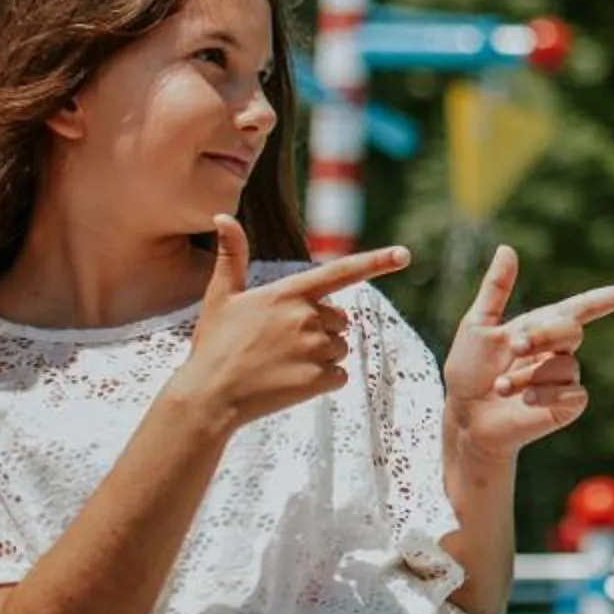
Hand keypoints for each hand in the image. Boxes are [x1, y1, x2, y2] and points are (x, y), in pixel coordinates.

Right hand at [165, 216, 409, 435]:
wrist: (209, 396)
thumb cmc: (214, 345)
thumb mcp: (220, 296)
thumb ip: (231, 256)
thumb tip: (223, 217)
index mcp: (288, 293)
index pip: (341, 272)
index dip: (376, 261)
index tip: (404, 254)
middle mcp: (306, 317)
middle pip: (340, 320)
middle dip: (321, 330)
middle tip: (282, 344)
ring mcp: (314, 349)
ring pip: (340, 348)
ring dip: (322, 356)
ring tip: (283, 363)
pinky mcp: (317, 379)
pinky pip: (339, 376)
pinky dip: (322, 381)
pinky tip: (291, 382)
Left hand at [443, 245, 613, 463]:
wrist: (465, 417)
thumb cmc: (468, 370)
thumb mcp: (478, 325)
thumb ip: (496, 289)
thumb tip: (507, 248)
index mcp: (544, 325)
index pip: (589, 306)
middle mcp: (560, 349)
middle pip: (572, 329)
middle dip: (543, 335)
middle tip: (513, 346)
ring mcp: (566, 377)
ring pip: (564, 364)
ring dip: (527, 374)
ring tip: (501, 387)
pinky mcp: (568, 404)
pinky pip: (572, 391)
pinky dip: (544, 393)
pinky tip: (524, 399)